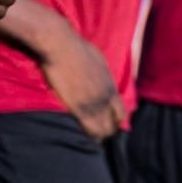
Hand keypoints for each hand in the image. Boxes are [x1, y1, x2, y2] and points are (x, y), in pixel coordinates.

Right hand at [36, 21, 123, 140]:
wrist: (61, 46)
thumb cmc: (76, 48)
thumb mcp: (98, 60)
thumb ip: (102, 75)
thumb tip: (100, 78)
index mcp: (111, 86)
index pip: (121, 113)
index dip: (116, 121)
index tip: (108, 124)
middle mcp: (106, 98)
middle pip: (113, 125)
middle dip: (107, 131)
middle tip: (97, 133)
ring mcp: (93, 104)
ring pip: (102, 130)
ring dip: (97, 135)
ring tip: (90, 136)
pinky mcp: (78, 108)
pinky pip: (89, 129)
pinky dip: (88, 135)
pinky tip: (83, 135)